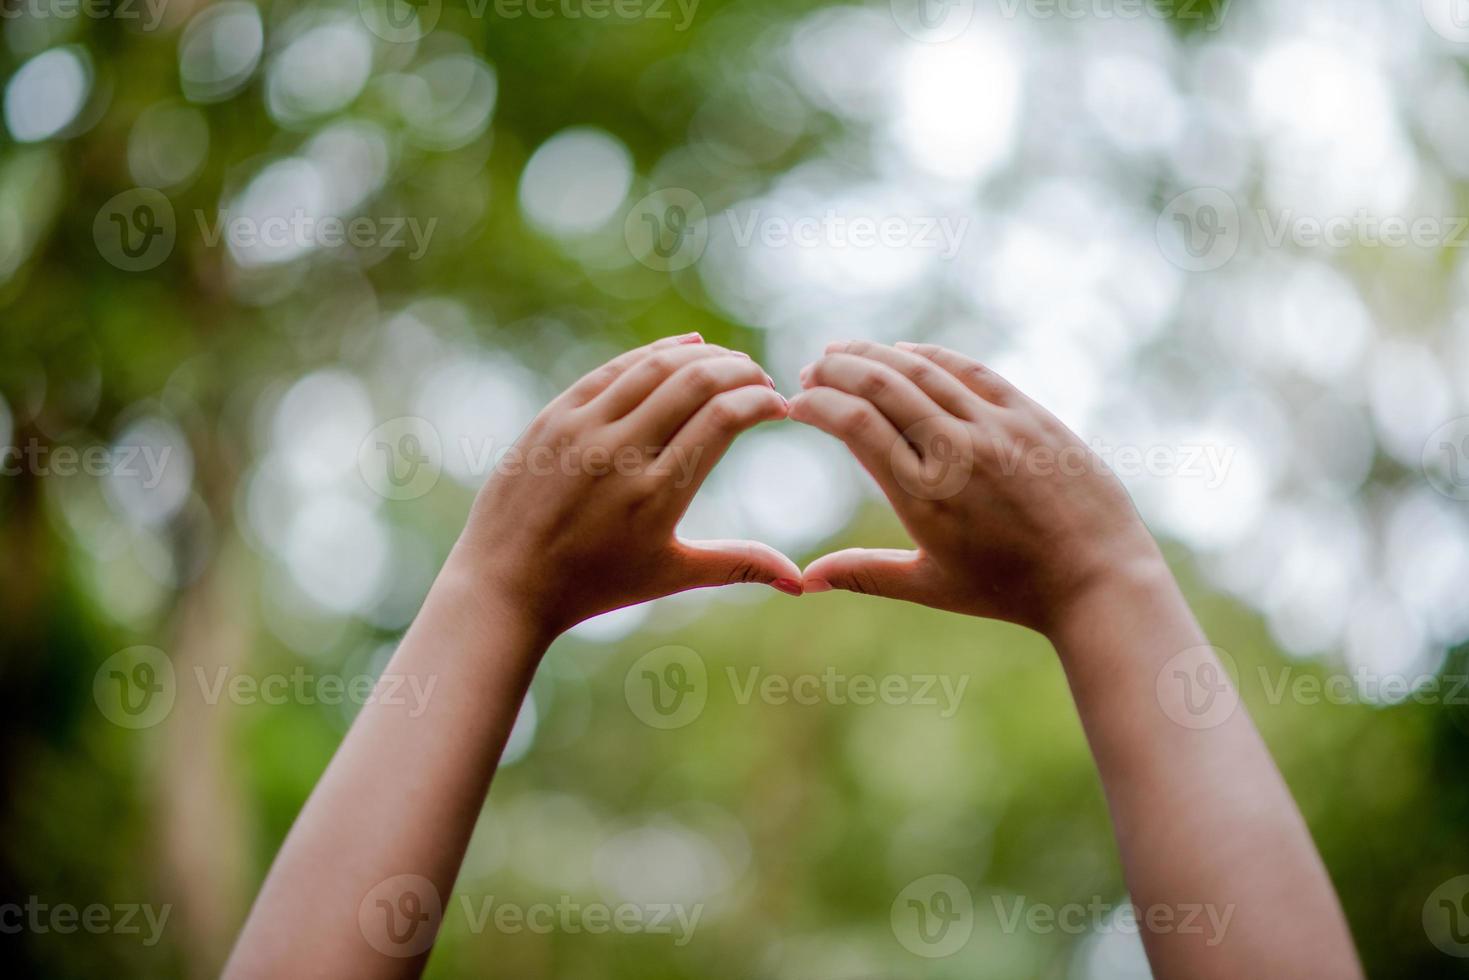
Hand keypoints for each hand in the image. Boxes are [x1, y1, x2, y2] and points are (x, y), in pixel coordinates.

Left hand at [453, 333, 800, 639]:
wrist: (504, 583)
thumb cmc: (594, 585)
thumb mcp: (669, 575)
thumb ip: (737, 565)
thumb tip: (801, 583)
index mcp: (656, 495)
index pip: (724, 419)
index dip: (762, 400)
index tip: (780, 405)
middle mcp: (620, 454)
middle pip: (697, 382)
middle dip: (741, 371)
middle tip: (762, 379)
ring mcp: (582, 430)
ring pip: (656, 367)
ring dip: (704, 356)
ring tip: (730, 363)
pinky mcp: (554, 416)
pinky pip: (613, 368)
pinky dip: (655, 353)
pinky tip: (685, 348)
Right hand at [788, 340, 1162, 632]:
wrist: (1098, 576)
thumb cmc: (1011, 590)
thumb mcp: (932, 585)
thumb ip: (865, 574)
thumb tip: (805, 582)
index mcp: (924, 496)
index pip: (855, 425)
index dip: (817, 404)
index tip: (796, 405)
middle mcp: (955, 452)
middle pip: (879, 384)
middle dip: (834, 371)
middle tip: (809, 372)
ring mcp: (995, 427)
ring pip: (920, 368)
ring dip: (873, 354)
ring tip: (841, 352)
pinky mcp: (1029, 414)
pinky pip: (969, 369)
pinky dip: (928, 355)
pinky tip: (902, 352)